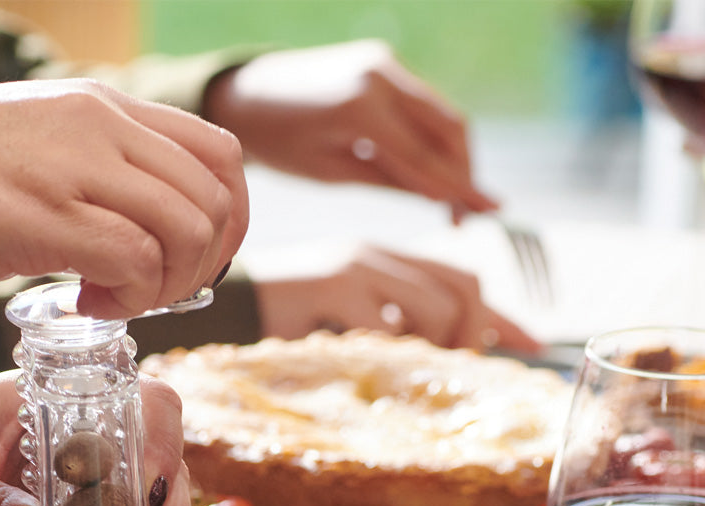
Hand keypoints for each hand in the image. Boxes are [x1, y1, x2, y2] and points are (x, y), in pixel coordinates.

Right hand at [0, 79, 247, 319]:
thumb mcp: (34, 154)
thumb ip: (90, 176)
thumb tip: (137, 228)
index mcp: (104, 107)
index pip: (222, 155)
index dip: (225, 222)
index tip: (182, 265)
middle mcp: (101, 125)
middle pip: (219, 196)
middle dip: (203, 264)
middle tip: (148, 294)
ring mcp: (75, 167)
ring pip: (188, 229)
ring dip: (167, 285)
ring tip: (112, 301)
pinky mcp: (44, 217)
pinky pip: (135, 259)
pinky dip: (128, 299)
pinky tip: (84, 306)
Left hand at [204, 41, 495, 219]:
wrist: (246, 95)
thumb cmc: (278, 142)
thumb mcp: (329, 172)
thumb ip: (387, 180)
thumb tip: (438, 196)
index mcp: (361, 108)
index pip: (424, 156)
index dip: (459, 187)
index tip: (488, 211)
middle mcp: (380, 75)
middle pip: (447, 126)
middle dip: (464, 170)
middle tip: (472, 212)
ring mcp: (383, 62)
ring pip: (439, 113)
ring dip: (452, 155)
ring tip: (454, 199)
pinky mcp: (381, 62)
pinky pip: (420, 104)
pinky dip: (432, 137)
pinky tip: (431, 171)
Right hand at [252, 245, 540, 352]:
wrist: (220, 304)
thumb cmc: (275, 321)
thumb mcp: (340, 320)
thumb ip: (383, 327)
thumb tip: (433, 365)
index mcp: (384, 260)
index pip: (462, 277)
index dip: (500, 316)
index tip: (530, 345)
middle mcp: (377, 256)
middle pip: (463, 285)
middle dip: (474, 334)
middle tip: (456, 375)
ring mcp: (356, 267)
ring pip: (435, 305)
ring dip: (439, 349)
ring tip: (415, 379)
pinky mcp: (331, 285)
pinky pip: (386, 326)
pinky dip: (395, 356)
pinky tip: (379, 376)